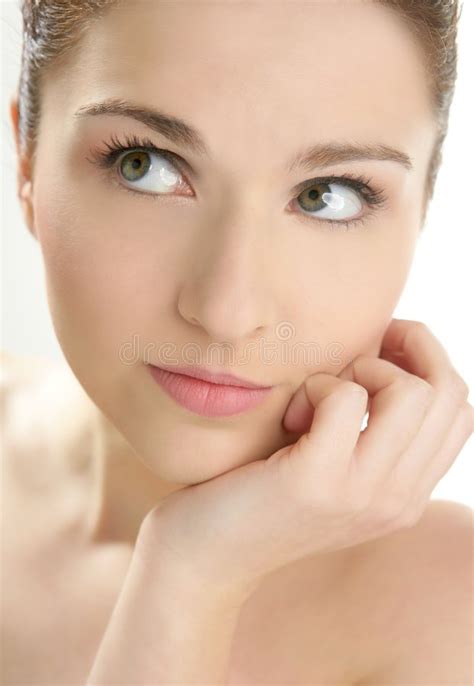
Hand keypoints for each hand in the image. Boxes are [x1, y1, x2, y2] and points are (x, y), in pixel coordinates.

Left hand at [136, 319, 473, 599]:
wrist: (204, 557)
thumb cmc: (261, 495)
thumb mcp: (335, 469)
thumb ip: (373, 434)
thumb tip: (392, 350)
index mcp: (407, 496)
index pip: (462, 412)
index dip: (428, 364)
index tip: (381, 353)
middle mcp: (398, 500)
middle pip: (448, 393)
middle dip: (403, 350)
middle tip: (350, 359)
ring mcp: (361, 494)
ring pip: (411, 392)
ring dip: (361, 369)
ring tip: (318, 395)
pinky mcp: (316, 480)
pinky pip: (346, 397)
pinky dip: (317, 385)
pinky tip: (290, 413)